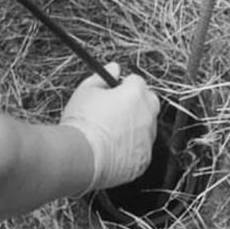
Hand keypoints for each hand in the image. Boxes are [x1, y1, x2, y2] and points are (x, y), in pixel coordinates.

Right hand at [59, 62, 159, 193]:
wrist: (80, 157)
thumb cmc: (82, 122)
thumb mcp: (86, 91)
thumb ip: (103, 77)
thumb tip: (114, 68)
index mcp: (135, 93)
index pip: (137, 81)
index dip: (124, 85)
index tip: (114, 92)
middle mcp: (147, 115)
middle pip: (149, 103)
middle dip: (137, 103)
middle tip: (117, 110)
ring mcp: (147, 139)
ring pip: (146, 128)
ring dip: (135, 127)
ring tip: (111, 134)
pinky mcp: (143, 160)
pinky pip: (142, 150)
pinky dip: (132, 149)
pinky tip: (113, 150)